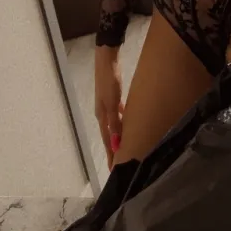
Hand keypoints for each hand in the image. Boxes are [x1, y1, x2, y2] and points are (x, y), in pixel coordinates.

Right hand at [95, 46, 123, 169]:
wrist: (106, 59)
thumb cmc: (109, 81)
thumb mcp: (112, 102)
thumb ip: (114, 121)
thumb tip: (116, 142)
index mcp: (102, 116)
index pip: (107, 141)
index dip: (111, 155)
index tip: (113, 170)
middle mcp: (103, 112)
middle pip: (109, 135)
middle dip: (114, 149)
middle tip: (120, 162)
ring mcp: (107, 103)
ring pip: (114, 125)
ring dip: (119, 136)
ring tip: (125, 147)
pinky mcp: (113, 96)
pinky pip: (118, 115)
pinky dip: (122, 123)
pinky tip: (128, 123)